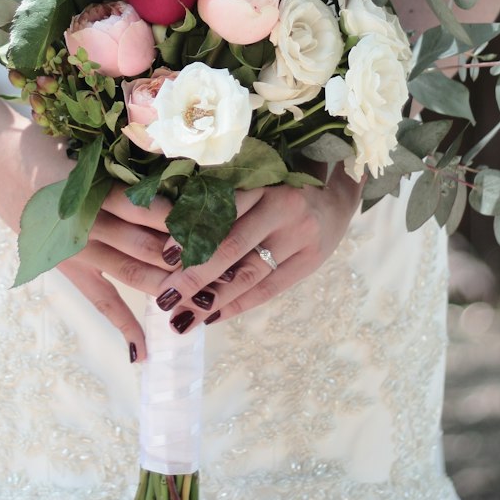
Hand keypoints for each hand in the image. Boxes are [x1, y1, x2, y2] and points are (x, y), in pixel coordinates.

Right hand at [0, 116, 264, 362]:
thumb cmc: (54, 148)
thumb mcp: (97, 153)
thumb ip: (135, 172)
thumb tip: (186, 186)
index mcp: (99, 190)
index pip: (155, 211)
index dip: (191, 222)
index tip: (228, 226)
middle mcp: (90, 224)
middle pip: (151, 247)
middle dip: (192, 259)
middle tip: (230, 266)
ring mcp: (77, 250)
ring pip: (134, 274)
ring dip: (169, 287)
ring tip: (204, 299)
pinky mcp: (67, 267)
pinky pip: (100, 301)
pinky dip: (123, 324)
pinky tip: (143, 351)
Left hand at [149, 166, 362, 335]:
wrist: (336, 195)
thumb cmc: (282, 188)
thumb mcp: (255, 181)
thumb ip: (224, 199)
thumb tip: (174, 233)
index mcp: (262, 183)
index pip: (221, 211)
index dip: (192, 234)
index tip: (164, 256)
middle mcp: (282, 208)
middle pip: (232, 247)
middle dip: (195, 276)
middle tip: (165, 297)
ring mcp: (300, 236)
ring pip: (250, 274)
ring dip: (213, 300)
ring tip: (183, 317)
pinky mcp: (310, 261)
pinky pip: (270, 289)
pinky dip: (239, 305)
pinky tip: (213, 318)